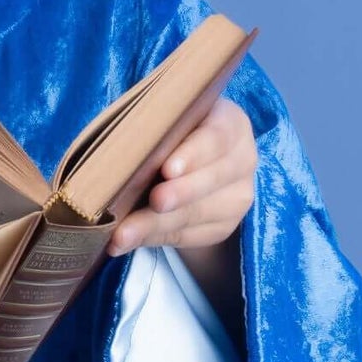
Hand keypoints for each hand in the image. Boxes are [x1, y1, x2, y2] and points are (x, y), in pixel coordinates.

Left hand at [109, 98, 256, 258]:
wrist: (190, 160)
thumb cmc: (169, 130)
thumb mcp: (166, 120)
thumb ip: (152, 129)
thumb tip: (119, 151)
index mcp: (230, 123)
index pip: (216, 137)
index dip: (193, 154)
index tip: (167, 169)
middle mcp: (242, 160)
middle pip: (211, 179)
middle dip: (179, 194)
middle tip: (152, 202)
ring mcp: (237, 196)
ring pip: (196, 214)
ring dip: (155, 226)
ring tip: (122, 235)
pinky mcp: (223, 226)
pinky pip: (188, 235)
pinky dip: (154, 238)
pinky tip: (127, 241)